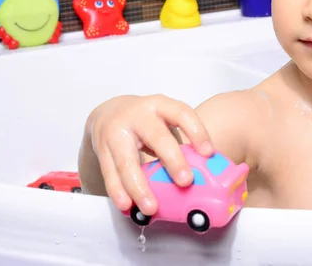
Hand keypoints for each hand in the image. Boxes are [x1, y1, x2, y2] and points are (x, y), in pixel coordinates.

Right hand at [88, 94, 213, 215]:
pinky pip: (109, 173)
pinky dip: (118, 191)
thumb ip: (180, 138)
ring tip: (151, 207)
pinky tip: (127, 205)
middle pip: (157, 137)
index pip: (182, 114)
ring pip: (128, 162)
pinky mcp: (102, 149)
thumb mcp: (163, 118)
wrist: (107, 112)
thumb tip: (203, 170)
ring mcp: (117, 132)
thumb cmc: (145, 120)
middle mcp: (138, 115)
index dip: (197, 132)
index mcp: (159, 105)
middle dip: (172, 160)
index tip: (208, 153)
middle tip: (186, 181)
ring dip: (140, 187)